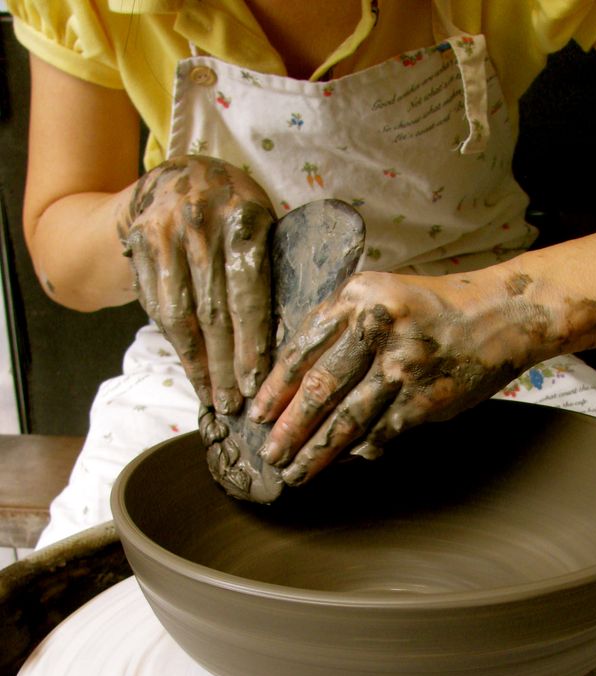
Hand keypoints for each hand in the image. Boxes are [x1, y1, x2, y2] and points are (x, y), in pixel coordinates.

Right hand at [119, 155, 274, 413]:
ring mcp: (163, 234)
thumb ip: (270, 271)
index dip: (251, 342)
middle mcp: (199, 222)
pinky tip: (193, 371)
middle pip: (212, 311)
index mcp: (243, 216)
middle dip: (225, 365)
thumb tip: (286, 344)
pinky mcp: (138, 247)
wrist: (176, 179)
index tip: (255, 383)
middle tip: (233, 404)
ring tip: (213, 397)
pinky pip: (157, 308)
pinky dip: (176, 345)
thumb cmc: (235, 215)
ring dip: (198, 364)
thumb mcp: (262, 225)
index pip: (247, 291)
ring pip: (181, 315)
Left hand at [248, 268, 595, 485]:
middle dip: (289, 428)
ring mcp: (403, 365)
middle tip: (269, 454)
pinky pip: (381, 432)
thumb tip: (296, 379)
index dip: (275, 386)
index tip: (258, 413)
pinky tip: (343, 463)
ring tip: (295, 472)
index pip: (303, 348)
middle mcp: (377, 327)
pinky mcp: (424, 398)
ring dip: (317, 452)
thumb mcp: (380, 294)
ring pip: (348, 419)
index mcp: (358, 296)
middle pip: (320, 387)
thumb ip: (341, 328)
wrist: (498, 314)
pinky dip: (360, 450)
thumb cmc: (432, 307)